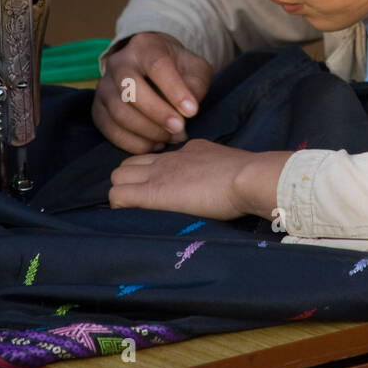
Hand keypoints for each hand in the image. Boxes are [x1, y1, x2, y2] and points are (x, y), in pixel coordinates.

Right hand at [92, 31, 213, 153]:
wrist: (151, 68)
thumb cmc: (177, 68)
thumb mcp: (195, 69)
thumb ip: (195, 85)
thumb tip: (188, 111)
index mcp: (145, 46)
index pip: (157, 66)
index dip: (174, 90)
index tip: (192, 110)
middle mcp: (118, 63)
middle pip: (130, 89)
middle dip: (157, 114)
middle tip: (180, 129)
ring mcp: (104, 86)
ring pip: (119, 113)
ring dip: (148, 132)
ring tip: (171, 137)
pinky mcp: (98, 109)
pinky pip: (110, 131)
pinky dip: (134, 143)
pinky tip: (156, 144)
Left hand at [110, 139, 290, 220]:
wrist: (247, 176)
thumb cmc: (249, 176)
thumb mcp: (230, 166)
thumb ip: (218, 172)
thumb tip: (222, 184)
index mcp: (189, 150)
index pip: (158, 159)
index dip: (153, 174)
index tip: (163, 190)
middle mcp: (169, 158)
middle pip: (131, 163)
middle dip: (130, 180)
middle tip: (142, 202)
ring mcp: (158, 174)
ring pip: (119, 175)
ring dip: (123, 190)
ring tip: (135, 211)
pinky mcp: (153, 193)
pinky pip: (118, 194)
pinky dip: (118, 205)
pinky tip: (127, 216)